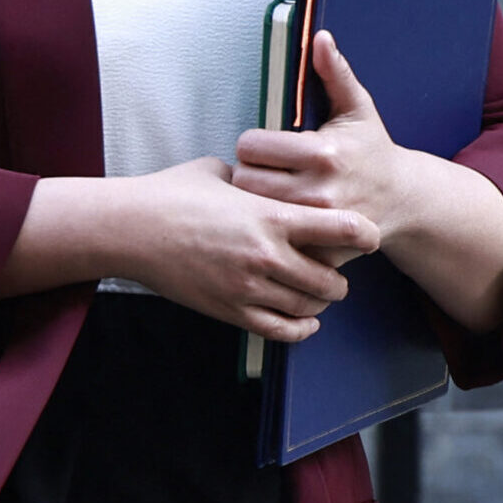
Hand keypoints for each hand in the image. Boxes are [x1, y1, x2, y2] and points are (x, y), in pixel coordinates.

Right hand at [110, 157, 381, 342]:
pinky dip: (300, 328)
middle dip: (341, 278)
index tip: (370, 235)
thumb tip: (269, 176)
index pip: (340, 229)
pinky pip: (281, 330)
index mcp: (270, 215)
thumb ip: (255, 180)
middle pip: (332, 280)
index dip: (363, 234)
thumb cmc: (172, 194)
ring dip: (321, 303)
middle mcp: (266, 255)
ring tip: (320, 293)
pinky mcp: (231, 310)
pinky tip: (304, 320)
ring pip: (310, 308)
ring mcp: (249, 287)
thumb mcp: (221, 172)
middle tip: (338, 270)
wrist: (131, 229)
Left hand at [230, 31, 422, 254]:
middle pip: (244, 180)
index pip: (251, 146)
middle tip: (263, 171)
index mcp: (322, 152)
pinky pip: (274, 240)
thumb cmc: (372, 150)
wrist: (403, 199)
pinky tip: (280, 219)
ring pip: (253, 210)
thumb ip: (334, 72)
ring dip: (255, 201)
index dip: (253, 144)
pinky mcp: (319, 249)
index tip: (264, 147)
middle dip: (249, 172)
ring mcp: (317, 225)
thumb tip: (319, 37)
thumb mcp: (357, 108)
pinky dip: (272, 231)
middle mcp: (318, 190)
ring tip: (269, 191)